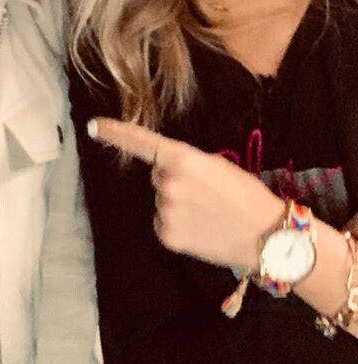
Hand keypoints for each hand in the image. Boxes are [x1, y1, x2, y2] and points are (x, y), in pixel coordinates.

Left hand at [89, 117, 283, 270]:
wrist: (269, 238)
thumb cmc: (247, 196)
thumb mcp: (217, 166)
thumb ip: (186, 163)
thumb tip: (163, 168)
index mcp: (183, 159)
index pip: (141, 142)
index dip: (115, 133)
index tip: (93, 125)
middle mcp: (167, 183)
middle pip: (157, 175)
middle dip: (174, 180)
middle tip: (206, 193)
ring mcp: (165, 210)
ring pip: (161, 200)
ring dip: (176, 203)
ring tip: (208, 213)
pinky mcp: (166, 235)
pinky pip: (163, 222)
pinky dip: (177, 224)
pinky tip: (200, 229)